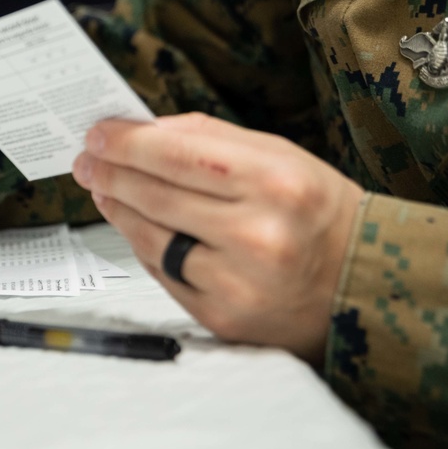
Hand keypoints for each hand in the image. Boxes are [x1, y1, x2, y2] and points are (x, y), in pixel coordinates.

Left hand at [71, 113, 363, 361]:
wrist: (360, 286)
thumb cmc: (316, 211)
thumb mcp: (280, 156)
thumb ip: (212, 139)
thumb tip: (144, 131)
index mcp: (276, 182)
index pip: (180, 155)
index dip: (129, 143)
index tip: (99, 133)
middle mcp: (257, 234)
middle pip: (158, 196)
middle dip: (112, 172)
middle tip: (87, 159)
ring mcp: (238, 283)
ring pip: (152, 237)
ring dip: (118, 208)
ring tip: (103, 187)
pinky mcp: (222, 318)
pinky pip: (165, 274)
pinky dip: (144, 245)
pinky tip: (134, 223)